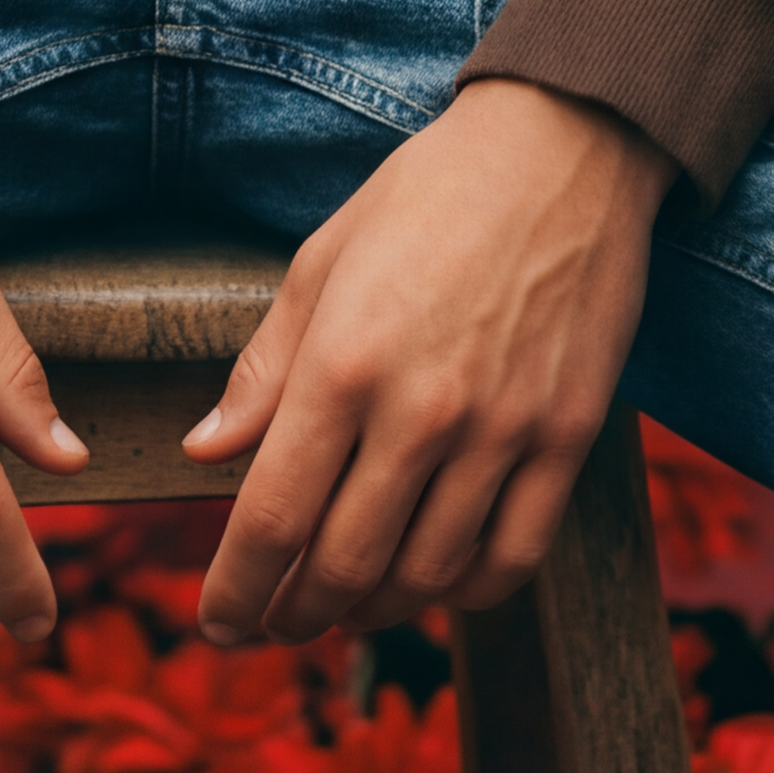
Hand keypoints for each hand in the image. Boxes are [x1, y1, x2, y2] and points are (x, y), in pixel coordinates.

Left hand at [185, 79, 675, 646]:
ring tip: (343, 609)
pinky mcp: (568, 437)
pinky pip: (514, 557)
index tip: (218, 624)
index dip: (236, 589)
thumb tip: (205, 452)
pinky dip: (466, 594)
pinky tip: (434, 586)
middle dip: (295, 613)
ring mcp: (503, 430)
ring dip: (373, 611)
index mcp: (344, 362)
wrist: (562, 148)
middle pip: (344, 564)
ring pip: (426, 575)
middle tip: (275, 624)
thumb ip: (265, 367)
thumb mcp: (323, 262)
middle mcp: (422, 410)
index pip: (272, 517)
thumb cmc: (428, 196)